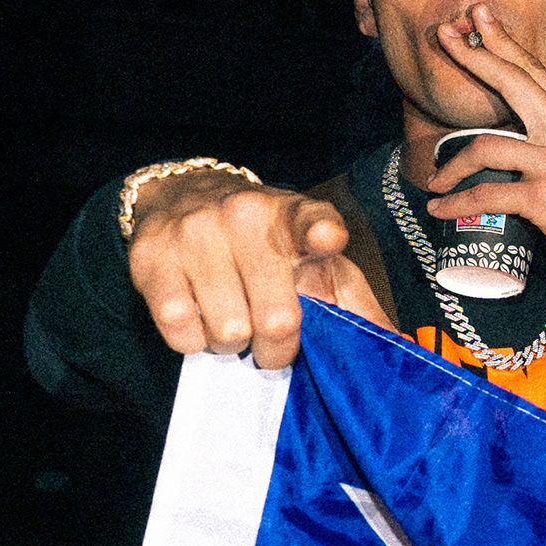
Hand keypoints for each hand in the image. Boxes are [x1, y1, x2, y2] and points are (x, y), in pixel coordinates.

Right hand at [122, 167, 388, 367]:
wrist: (182, 196)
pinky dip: (194, 341)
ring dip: (233, 343)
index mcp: (292, 214)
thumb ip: (353, 301)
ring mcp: (195, 233)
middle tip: (273, 344)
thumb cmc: (264, 244)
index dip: (320, 233)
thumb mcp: (313, 259)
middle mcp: (244, 215)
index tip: (326, 240)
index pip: (310, 219)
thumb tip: (393, 350)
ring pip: (227, 332)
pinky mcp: (152, 258)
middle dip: (278, 348)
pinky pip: (181, 330)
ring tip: (234, 321)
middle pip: (275, 317)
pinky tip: (201, 317)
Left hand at [419, 3, 545, 310]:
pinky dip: (457, 202)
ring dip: (451, 164)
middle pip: (513, 82)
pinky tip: (441, 209)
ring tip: (435, 179)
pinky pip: (486, 194)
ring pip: (487, 144)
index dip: (505, 44)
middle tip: (443, 35)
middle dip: (474, 56)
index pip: (538, 74)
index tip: (478, 21)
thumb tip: (529, 152)